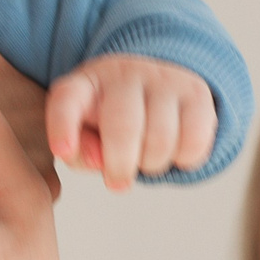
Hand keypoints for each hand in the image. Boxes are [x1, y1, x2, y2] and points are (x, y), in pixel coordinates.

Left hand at [44, 55, 217, 191]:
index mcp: (85, 84)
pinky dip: (184, 160)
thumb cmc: (108, 121)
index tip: (63, 151)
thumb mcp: (84, 135)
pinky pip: (195, 140)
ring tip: (145, 160)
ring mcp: (162, 79)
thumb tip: (99, 162)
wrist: (156, 87)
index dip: (63, 126)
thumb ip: (80, 153)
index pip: (67, 100)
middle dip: (120, 165)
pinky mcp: (197, 93)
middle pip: (123, 126)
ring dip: (152, 164)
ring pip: (161, 138)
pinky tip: (173, 152)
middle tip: (117, 184)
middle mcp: (123, 75)